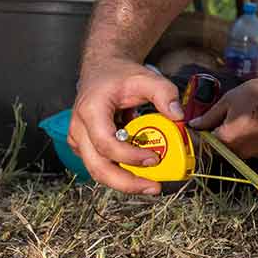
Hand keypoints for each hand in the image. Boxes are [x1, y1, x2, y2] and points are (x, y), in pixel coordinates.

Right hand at [68, 57, 182, 195]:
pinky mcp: (84, 147)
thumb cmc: (119, 75)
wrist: (101, 70)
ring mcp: (78, 140)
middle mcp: (79, 129)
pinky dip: (121, 172)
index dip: (129, 156)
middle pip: (97, 167)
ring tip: (151, 184)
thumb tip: (179, 116)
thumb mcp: (145, 77)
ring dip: (125, 181)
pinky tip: (141, 171)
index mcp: (91, 111)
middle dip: (126, 183)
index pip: (106, 143)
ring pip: (98, 171)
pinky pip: (101, 166)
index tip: (154, 159)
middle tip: (153, 187)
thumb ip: (165, 93)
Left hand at [188, 77, 257, 158]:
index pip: (206, 144)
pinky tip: (252, 126)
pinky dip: (247, 141)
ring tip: (240, 121)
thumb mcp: (228, 101)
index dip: (203, 134)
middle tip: (223, 121)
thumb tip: (194, 124)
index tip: (203, 126)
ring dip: (233, 141)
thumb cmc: (257, 95)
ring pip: (235, 151)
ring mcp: (254, 153)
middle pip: (220, 150)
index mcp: (227, 139)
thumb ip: (209, 116)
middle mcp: (240, 151)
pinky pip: (250, 150)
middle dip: (218, 138)